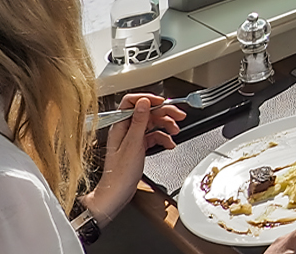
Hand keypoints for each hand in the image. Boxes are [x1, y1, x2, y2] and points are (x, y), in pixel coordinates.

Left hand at [81, 94, 184, 225]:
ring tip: (176, 131)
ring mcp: (131, 139)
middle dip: (164, 112)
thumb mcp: (133, 145)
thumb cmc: (119, 175)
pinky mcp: (137, 148)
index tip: (163, 102)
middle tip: (179, 115)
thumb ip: (139, 122)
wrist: (116, 195)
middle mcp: (125, 130)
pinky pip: (152, 137)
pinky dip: (162, 139)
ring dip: (166, 126)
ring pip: (151, 124)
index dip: (148, 99)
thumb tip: (144, 102)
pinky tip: (169, 144)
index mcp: (120, 126)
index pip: (132, 102)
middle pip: (146, 112)